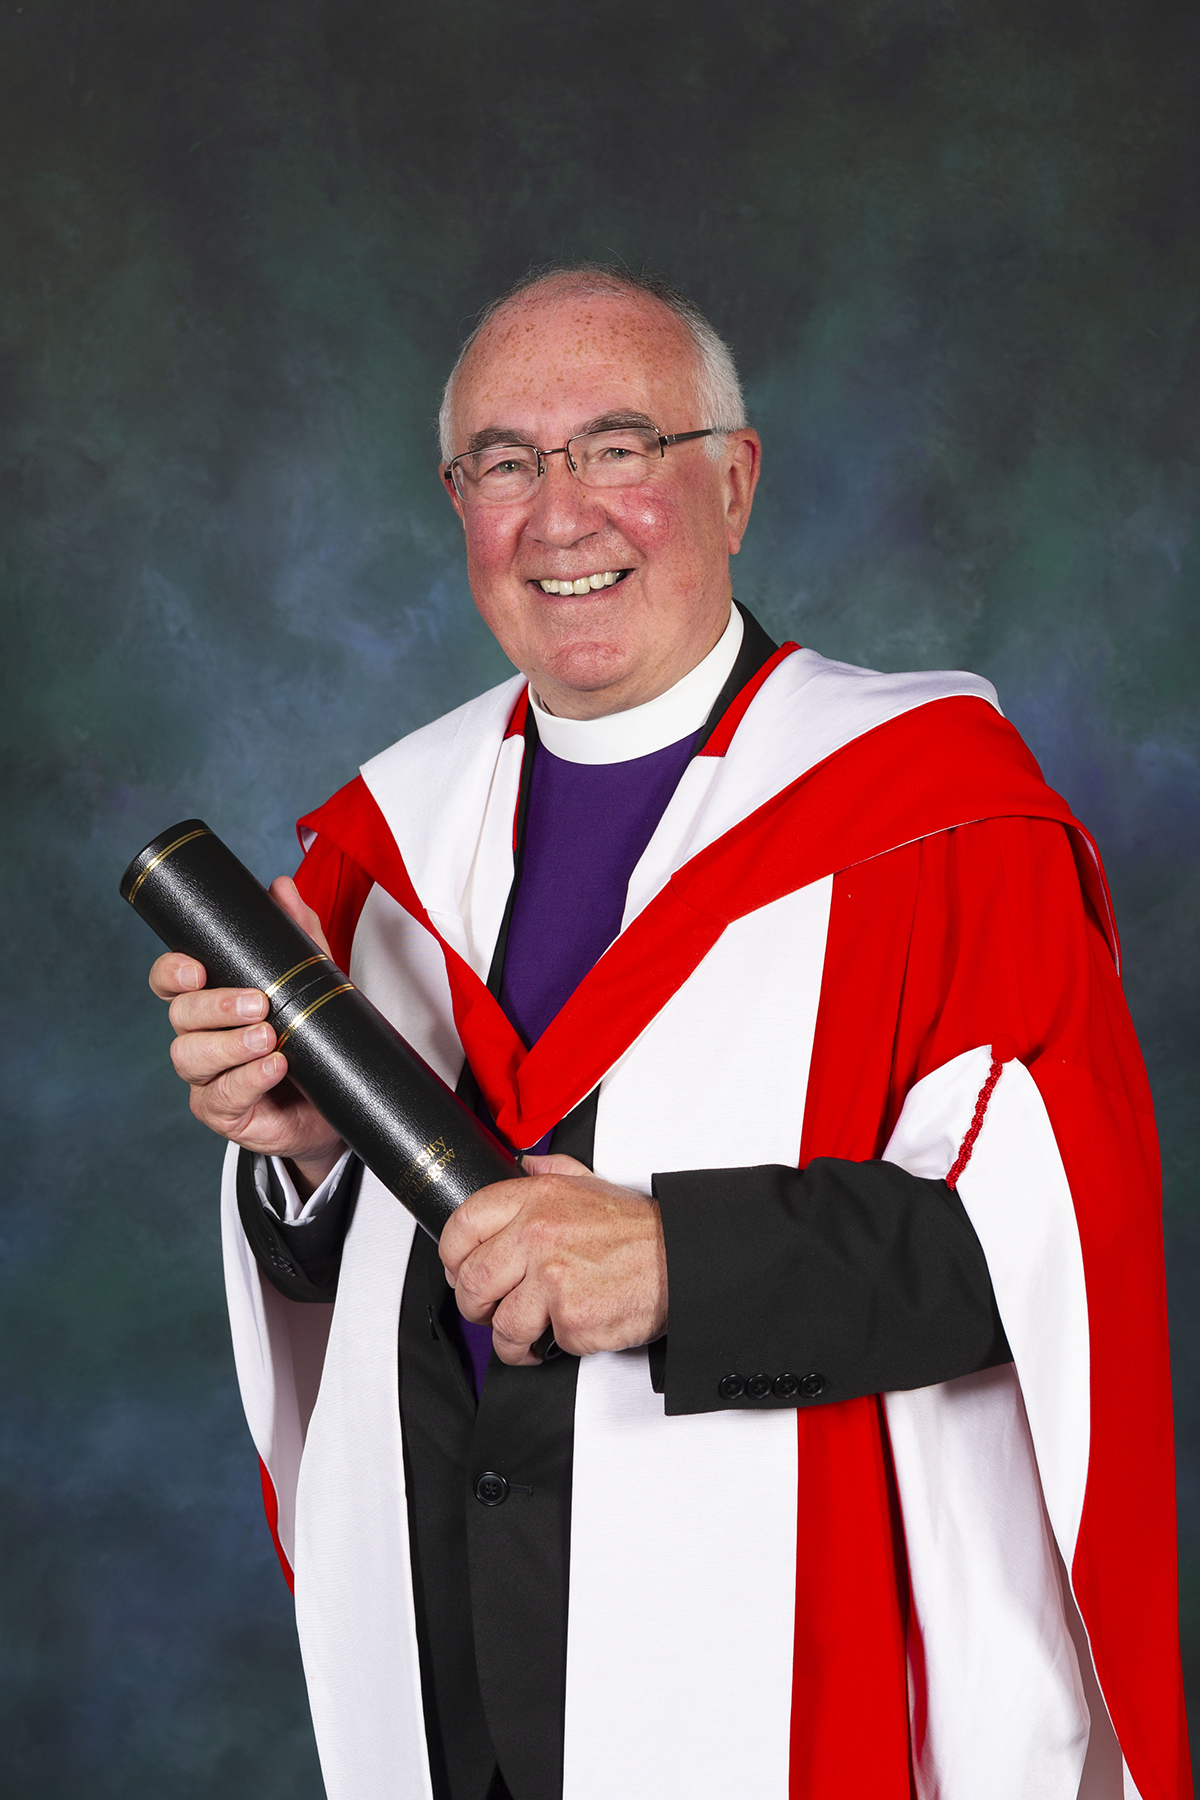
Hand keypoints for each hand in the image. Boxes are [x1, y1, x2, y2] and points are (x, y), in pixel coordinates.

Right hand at [149, 875, 345, 1192]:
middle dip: (214, 1006)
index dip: (172, 972)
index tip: (196, 967)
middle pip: (180, 1017)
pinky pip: (224, 1096)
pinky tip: (274, 1067)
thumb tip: (280, 887)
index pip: (171, 981)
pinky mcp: (223, 1113)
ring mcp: (206, 1078)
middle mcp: (199, 1037)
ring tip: (268, 1037)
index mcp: (209, 1001)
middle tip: (257, 1003)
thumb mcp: (310, 983)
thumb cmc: (310, 1041)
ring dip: (230, 1044)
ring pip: (192, 1057)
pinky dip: (250, 1079)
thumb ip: (298, 935)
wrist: (333, 1104)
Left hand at [438, 1153, 667, 1365]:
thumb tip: (523, 1164)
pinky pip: (539, 1344)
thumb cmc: (638, 1230)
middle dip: (475, 1304)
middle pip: (471, 1280)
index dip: (451, 1254)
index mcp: (535, 1199)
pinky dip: (549, 1348)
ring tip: (525, 1335)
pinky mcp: (570, 1318)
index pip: (462, 1224)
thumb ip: (551, 1170)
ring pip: (499, 1323)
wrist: (681, 1260)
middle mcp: (537, 1235)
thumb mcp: (590, 1183)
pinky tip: (563, 1332)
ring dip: (508, 1338)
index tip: (457, 1268)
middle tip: (489, 1309)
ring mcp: (552, 1279)